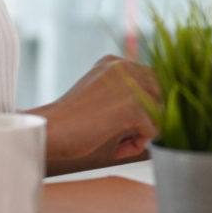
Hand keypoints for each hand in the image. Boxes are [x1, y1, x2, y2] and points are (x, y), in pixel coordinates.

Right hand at [30, 55, 158, 172]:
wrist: (49, 131)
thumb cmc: (70, 122)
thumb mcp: (100, 95)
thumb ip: (123, 92)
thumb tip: (159, 106)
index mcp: (116, 63)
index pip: (153, 81)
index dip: (147, 106)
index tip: (127, 124)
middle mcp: (126, 67)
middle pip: (162, 95)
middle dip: (149, 119)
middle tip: (127, 137)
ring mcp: (130, 85)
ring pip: (161, 112)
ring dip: (144, 133)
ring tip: (121, 143)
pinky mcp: (132, 107)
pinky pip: (153, 130)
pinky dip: (137, 145)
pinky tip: (117, 150)